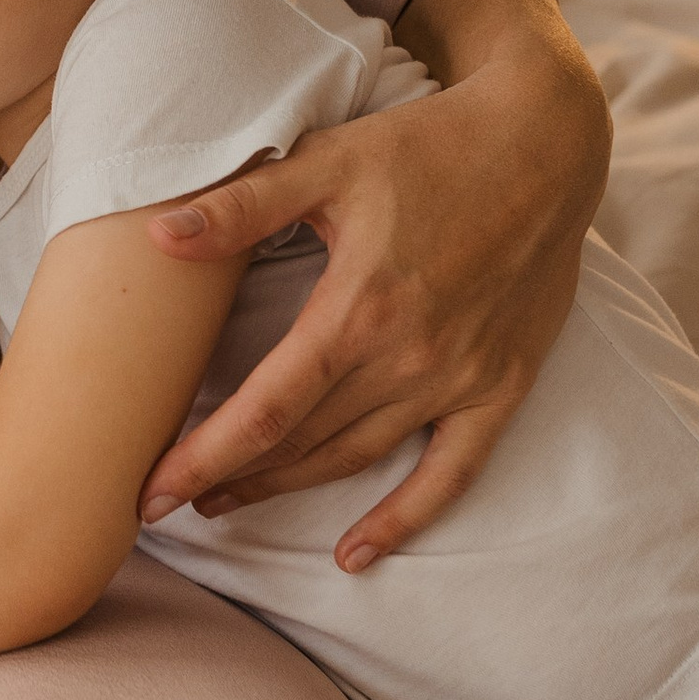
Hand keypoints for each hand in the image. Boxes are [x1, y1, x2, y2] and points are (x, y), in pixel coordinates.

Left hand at [138, 0, 608, 566]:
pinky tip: (357, 556)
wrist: (546, 144)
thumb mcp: (329, 162)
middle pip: (302, 442)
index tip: (152, 493)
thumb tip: (158, 235)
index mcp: (359, 308)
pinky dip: (405, 518)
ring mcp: (459, 378)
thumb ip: (242, 206)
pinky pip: (452, 472)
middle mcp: (409, 357)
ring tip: (230, 504)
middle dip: (229, 478)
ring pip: (358, 458)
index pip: (264, 409)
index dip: (203, 458)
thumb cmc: (429, 146)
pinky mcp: (501, 386)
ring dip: (291, 490)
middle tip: (170, 500)